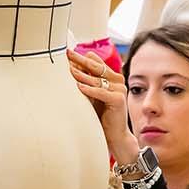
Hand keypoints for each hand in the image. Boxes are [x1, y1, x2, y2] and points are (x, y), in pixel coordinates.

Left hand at [69, 49, 139, 167]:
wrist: (115, 134)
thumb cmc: (102, 115)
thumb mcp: (92, 95)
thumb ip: (87, 82)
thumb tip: (72, 67)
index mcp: (112, 78)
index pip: (96, 64)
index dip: (83, 58)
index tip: (69, 53)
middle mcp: (117, 81)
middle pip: (97, 68)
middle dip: (81, 60)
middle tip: (68, 54)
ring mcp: (119, 90)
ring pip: (97, 80)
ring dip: (82, 75)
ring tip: (69, 70)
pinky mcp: (118, 100)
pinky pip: (101, 93)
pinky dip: (89, 90)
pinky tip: (79, 86)